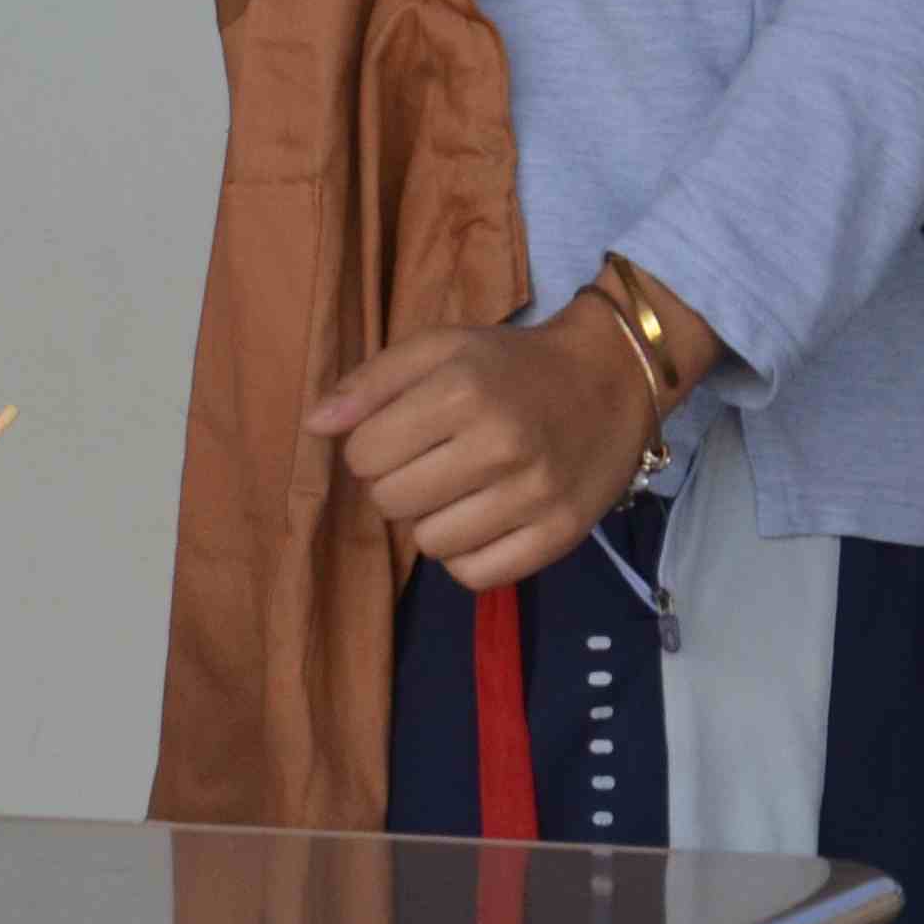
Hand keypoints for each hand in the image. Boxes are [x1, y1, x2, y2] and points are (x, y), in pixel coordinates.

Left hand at [311, 299, 666, 592]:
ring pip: (431, 544)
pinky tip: (480, 521)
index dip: (370, 446)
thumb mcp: (439, 348)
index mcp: (461, 391)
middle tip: (429, 462)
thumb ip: (371, 382)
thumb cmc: (509, 364)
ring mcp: (534, 495)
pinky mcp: (560, 536)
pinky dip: (467, 557)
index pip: (364, 455)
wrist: (608, 380)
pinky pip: (477, 576)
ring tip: (457, 490)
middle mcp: (499, 445)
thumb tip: (314, 424)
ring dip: (431, 521)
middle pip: (392, 502)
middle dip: (396, 483)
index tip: (399, 434)